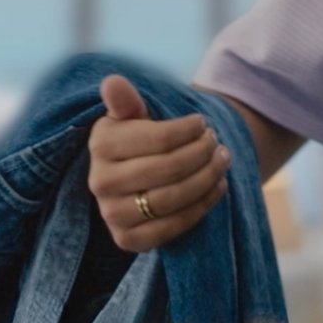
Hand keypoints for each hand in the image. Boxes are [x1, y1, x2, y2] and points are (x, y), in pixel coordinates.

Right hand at [86, 74, 231, 252]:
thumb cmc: (135, 140)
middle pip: (170, 169)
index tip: (202, 123)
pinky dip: (203, 206)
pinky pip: (173, 226)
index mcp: (100, 144)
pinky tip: (218, 187)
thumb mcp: (131, 116)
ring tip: (223, 161)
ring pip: (173, 198)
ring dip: (208, 178)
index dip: (189, 130)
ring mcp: (111, 214)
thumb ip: (126, 101)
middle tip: (218, 143)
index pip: (159, 138)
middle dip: (203, 153)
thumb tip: (113, 82)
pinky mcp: (127, 240)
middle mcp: (100, 182)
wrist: (130, 180)